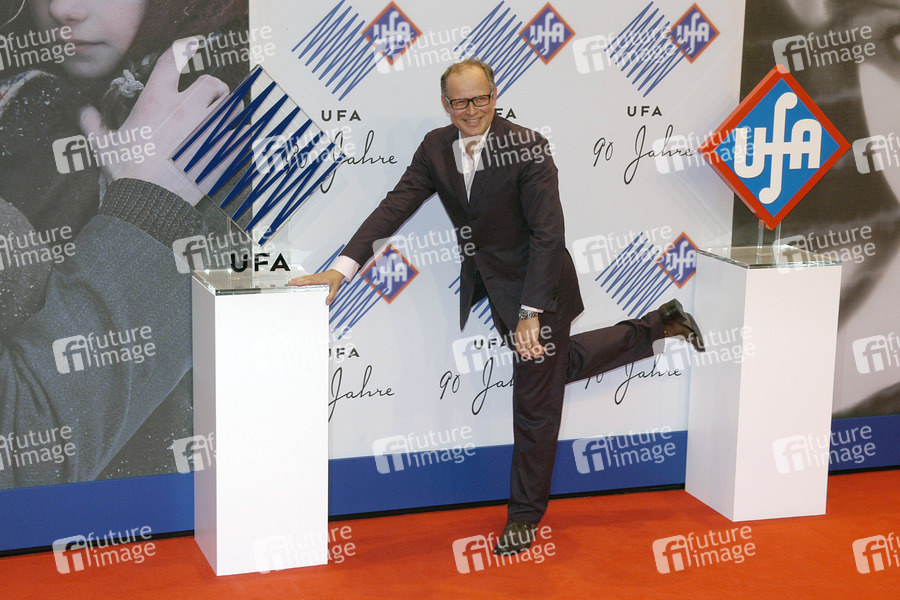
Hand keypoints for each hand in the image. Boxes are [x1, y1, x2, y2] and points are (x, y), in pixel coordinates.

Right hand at [78, 45, 229, 203]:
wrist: (149, 202)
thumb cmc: (127, 173)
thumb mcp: (104, 145)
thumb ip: (94, 124)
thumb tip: (85, 113)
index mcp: (157, 102)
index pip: (171, 62)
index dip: (183, 49)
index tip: (191, 47)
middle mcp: (186, 111)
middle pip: (212, 84)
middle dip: (215, 87)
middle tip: (214, 95)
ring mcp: (207, 131)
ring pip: (232, 108)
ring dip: (231, 109)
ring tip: (227, 116)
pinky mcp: (221, 152)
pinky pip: (242, 135)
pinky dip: (242, 134)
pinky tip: (239, 137)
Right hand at [288, 269, 344, 304]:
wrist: (337, 273)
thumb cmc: (335, 279)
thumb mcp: (335, 288)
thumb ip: (331, 296)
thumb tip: (327, 302)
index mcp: (319, 280)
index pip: (308, 281)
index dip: (301, 282)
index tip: (295, 284)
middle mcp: (315, 277)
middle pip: (304, 279)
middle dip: (296, 281)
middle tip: (289, 283)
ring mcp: (314, 276)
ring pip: (304, 278)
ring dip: (297, 279)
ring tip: (290, 282)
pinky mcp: (314, 276)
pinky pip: (306, 277)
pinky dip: (300, 278)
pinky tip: (297, 280)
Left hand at [514, 317, 543, 359]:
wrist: (527, 315)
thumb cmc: (524, 322)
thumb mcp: (519, 332)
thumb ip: (521, 339)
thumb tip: (527, 345)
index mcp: (517, 338)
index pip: (519, 350)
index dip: (524, 355)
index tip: (528, 357)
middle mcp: (521, 339)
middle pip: (526, 351)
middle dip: (532, 355)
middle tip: (536, 355)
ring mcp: (527, 338)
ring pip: (532, 350)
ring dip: (537, 352)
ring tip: (541, 352)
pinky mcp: (533, 336)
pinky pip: (537, 345)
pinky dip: (540, 348)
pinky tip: (543, 349)